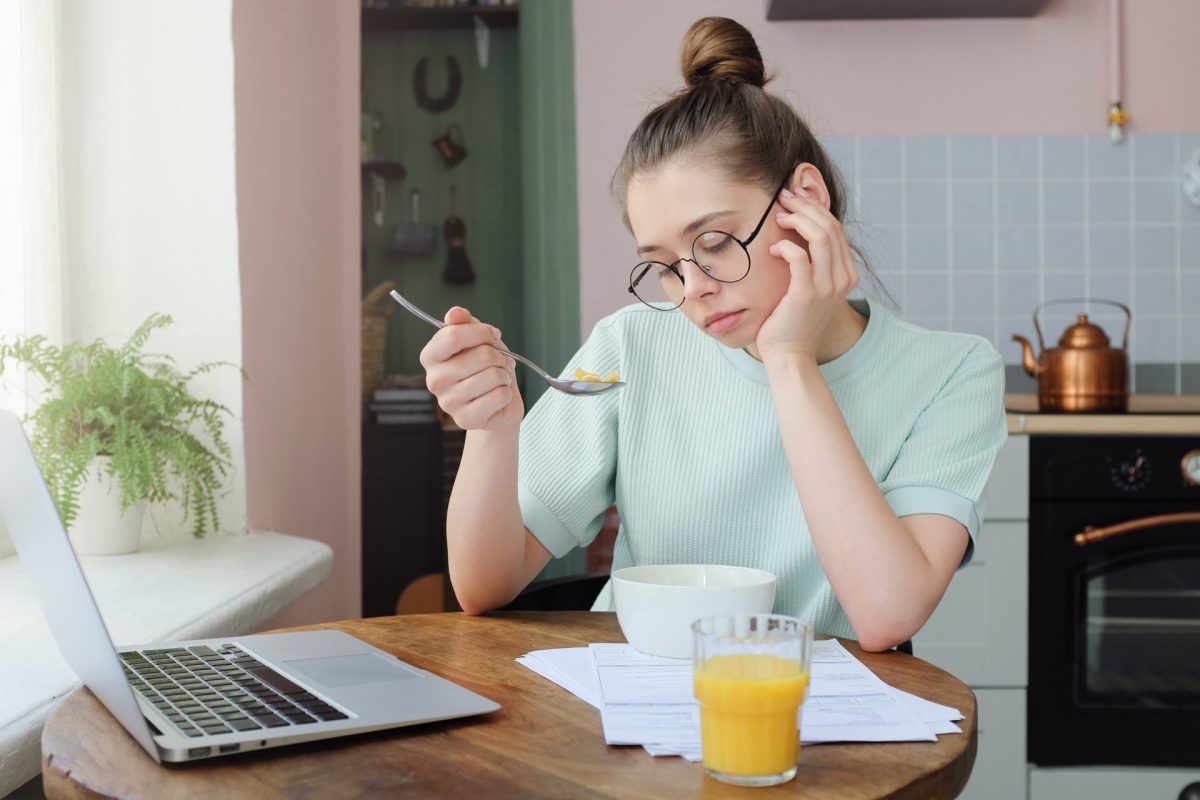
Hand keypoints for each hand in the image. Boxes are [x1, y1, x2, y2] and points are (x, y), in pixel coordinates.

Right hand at [419, 306, 522, 430]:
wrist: (495, 403)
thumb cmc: (484, 368)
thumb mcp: (476, 339)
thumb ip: (464, 323)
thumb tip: (455, 313)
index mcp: (431, 356)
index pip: (453, 335)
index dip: (481, 332)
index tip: (493, 335)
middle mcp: (434, 380)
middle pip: (481, 356)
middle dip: (499, 356)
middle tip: (498, 363)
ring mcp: (448, 402)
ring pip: (494, 376)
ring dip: (504, 375)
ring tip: (498, 379)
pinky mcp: (466, 419)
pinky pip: (500, 395)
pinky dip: (507, 393)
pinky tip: (497, 396)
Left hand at [756, 187, 858, 359]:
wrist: (790, 354)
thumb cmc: (792, 319)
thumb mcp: (810, 287)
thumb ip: (813, 263)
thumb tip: (800, 231)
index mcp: (847, 275)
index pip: (836, 230)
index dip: (816, 208)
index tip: (795, 198)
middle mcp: (843, 279)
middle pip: (830, 227)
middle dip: (806, 207)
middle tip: (784, 198)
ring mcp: (827, 287)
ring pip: (819, 236)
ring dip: (797, 220)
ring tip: (778, 217)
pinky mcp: (806, 294)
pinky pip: (799, 257)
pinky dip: (785, 246)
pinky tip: (773, 249)